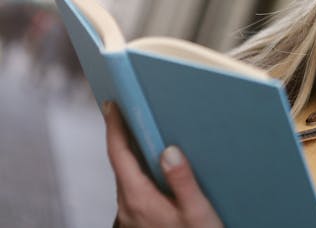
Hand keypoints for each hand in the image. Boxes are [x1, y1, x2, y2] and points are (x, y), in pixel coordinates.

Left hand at [103, 102, 223, 227]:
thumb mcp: (198, 213)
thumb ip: (183, 181)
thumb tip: (169, 149)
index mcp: (139, 200)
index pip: (119, 155)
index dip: (114, 127)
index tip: (111, 105)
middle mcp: (128, 208)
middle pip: (119, 164)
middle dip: (121, 136)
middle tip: (125, 110)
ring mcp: (131, 217)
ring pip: (125, 177)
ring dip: (129, 154)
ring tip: (141, 132)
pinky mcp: (138, 222)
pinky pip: (133, 189)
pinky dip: (137, 171)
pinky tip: (153, 167)